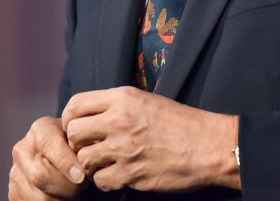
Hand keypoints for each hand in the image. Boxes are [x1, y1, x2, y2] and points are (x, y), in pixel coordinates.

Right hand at [9, 116, 86, 199]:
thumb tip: (87, 159)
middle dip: (66, 186)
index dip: (65, 162)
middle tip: (81, 185)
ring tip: (72, 190)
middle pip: (41, 175)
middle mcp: (23, 148)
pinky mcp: (14, 191)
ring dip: (60, 198)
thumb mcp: (82, 138)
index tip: (81, 176)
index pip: (49, 144)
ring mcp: (15, 171)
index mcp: (40, 129)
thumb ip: (83, 143)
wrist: (62, 155)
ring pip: (38, 196)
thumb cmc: (76, 146)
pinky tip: (60, 196)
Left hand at [61, 86, 239, 192]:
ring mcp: (123, 150)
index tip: (77, 127)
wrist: (208, 146)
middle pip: (73, 133)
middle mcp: (119, 121)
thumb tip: (90, 116)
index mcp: (123, 98)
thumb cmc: (181, 123)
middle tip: (90, 148)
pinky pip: (100, 181)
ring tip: (106, 162)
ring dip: (91, 164)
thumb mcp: (147, 100)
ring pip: (84, 160)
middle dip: (77, 143)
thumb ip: (118, 105)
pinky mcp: (130, 175)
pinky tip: (118, 175)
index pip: (76, 104)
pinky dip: (106, 181)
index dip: (70, 117)